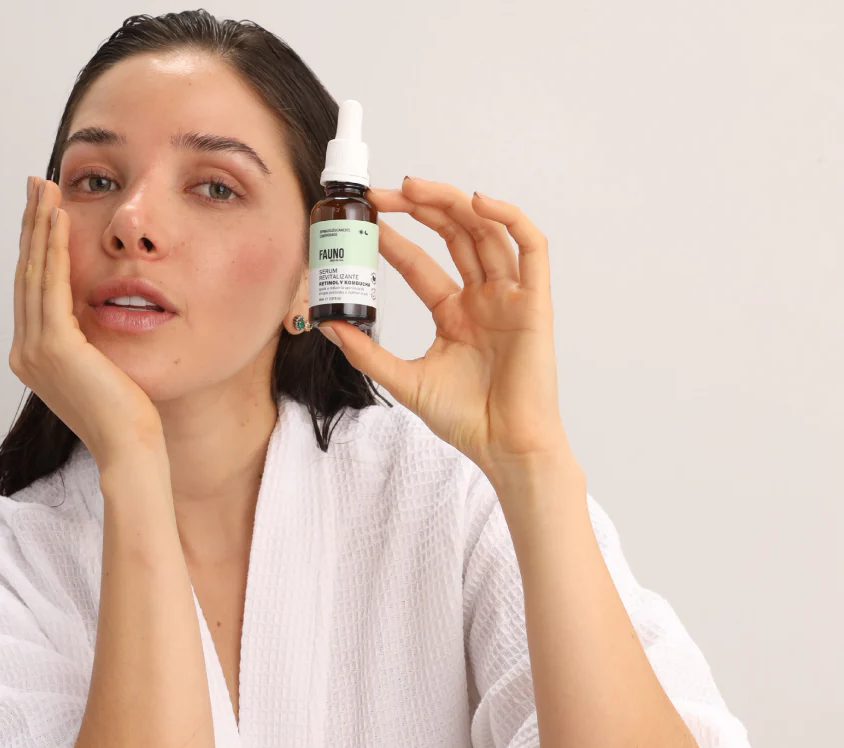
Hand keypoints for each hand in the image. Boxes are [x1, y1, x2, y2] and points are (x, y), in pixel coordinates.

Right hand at [12, 177, 164, 467]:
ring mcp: (36, 350)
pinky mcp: (56, 346)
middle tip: (36, 184)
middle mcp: (26, 353)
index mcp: (34, 358)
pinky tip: (60, 218)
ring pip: (34, 273)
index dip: (35, 247)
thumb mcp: (102, 369)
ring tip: (44, 188)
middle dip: (30, 226)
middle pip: (26, 274)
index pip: (33, 290)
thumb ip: (89, 342)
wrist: (131, 447)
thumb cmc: (128, 415)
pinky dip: (54, 248)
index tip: (42, 212)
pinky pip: (52, 285)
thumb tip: (96, 316)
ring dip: (39, 226)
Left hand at [318, 177, 570, 479]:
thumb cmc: (465, 419)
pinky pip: (531, 248)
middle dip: (419, 208)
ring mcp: (509, 297)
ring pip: (485, 231)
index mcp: (454, 313)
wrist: (503, 446)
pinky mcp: (535, 302)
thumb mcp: (403, 380)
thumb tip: (327, 325)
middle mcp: (482, 298)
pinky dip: (509, 219)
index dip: (394, 236)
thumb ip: (367, 352)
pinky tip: (478, 202)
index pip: (421, 262)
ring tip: (415, 187)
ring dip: (453, 203)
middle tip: (382, 194)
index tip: (364, 217)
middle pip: (452, 235)